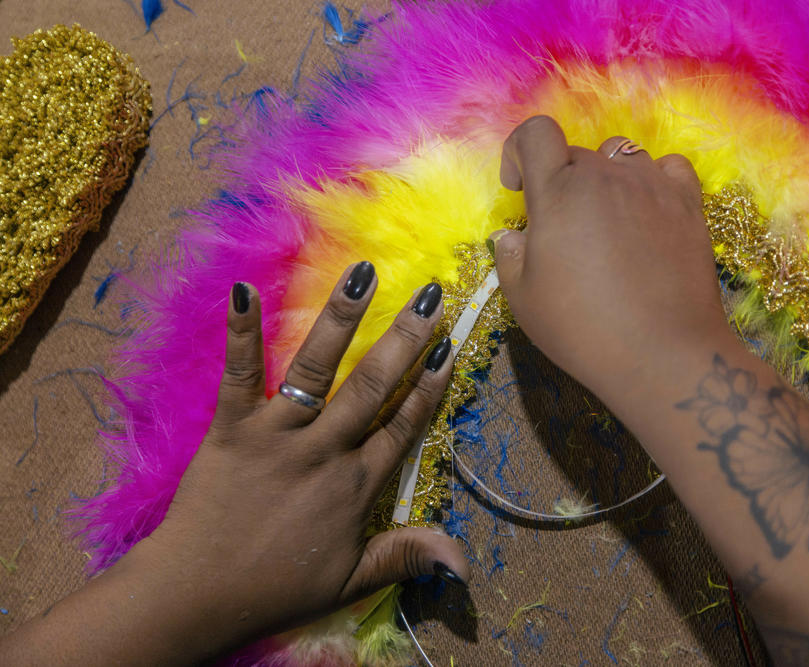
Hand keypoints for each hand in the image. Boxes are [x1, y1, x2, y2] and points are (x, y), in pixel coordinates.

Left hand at [119, 263, 468, 658]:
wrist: (198, 594)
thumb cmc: (277, 586)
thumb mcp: (351, 582)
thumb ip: (405, 557)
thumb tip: (464, 563)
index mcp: (355, 486)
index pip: (402, 426)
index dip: (428, 386)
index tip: (449, 347)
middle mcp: (323, 451)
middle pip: (372, 387)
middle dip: (405, 339)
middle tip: (430, 296)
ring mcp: (276, 435)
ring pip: (317, 368)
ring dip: (342, 320)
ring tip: (364, 274)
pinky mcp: (232, 428)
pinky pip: (240, 374)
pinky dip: (243, 333)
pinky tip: (246, 289)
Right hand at [493, 116, 727, 396]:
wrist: (662, 353)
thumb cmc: (583, 329)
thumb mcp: (524, 299)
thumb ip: (510, 256)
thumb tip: (513, 236)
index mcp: (559, 191)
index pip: (535, 133)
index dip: (519, 152)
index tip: (520, 189)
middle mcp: (606, 176)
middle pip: (575, 152)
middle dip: (560, 180)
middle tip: (562, 230)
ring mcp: (652, 185)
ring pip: (621, 156)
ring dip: (605, 178)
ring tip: (606, 219)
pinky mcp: (688, 203)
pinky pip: (668, 167)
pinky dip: (653, 179)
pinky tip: (647, 210)